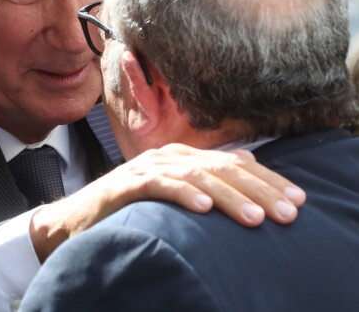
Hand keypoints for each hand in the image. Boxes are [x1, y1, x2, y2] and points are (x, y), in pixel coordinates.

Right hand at [29, 143, 305, 261]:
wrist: (77, 218)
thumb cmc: (130, 208)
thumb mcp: (172, 191)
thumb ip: (204, 176)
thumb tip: (248, 162)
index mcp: (181, 156)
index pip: (232, 162)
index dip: (267, 179)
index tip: (297, 200)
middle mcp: (167, 156)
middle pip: (219, 167)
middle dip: (258, 189)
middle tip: (287, 213)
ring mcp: (146, 168)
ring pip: (195, 176)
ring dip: (228, 196)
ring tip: (256, 218)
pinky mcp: (126, 185)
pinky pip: (158, 186)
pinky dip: (182, 195)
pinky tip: (204, 209)